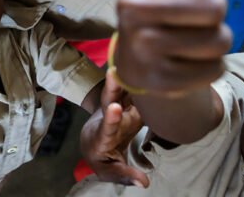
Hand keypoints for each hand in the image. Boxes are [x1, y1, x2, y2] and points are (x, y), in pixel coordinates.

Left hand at [79, 70, 147, 187]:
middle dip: (113, 87)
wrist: (95, 140)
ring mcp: (119, 106)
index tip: (115, 108)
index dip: (111, 117)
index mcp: (103, 135)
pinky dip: (141, 77)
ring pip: (123, 89)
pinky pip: (136, 88)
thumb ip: (124, 175)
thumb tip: (145, 183)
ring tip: (134, 60)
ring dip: (128, 76)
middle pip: (110, 99)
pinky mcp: (129, 102)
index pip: (107, 126)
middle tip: (114, 73)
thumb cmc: (102, 157)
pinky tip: (149, 63)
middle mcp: (109, 116)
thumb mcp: (109, 170)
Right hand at [116, 0, 231, 94]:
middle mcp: (130, 8)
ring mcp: (141, 46)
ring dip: (213, 40)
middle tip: (189, 16)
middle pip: (214, 5)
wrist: (145, 63)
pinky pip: (213, 68)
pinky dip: (208, 66)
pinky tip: (184, 63)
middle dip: (213, 12)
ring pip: (218, 38)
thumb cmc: (162, 2)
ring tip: (188, 39)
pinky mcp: (157, 79)